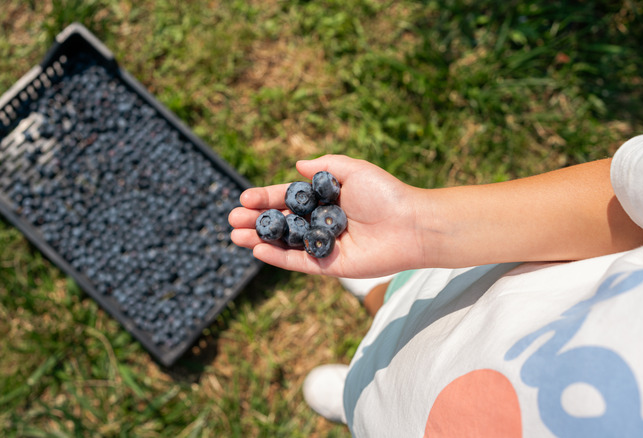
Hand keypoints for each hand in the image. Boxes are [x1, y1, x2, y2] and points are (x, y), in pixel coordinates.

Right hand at [228, 155, 428, 277]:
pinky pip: (299, 262)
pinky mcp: (330, 266)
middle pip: (282, 222)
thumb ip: (324, 166)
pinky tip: (257, 250)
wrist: (411, 224)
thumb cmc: (386, 194)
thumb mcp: (353, 170)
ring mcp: (324, 245)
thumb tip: (295, 164)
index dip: (265, 198)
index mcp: (326, 199)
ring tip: (234, 235)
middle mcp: (322, 222)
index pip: (289, 199)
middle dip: (256, 221)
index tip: (244, 198)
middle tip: (231, 219)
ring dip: (259, 239)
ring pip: (285, 243)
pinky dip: (278, 257)